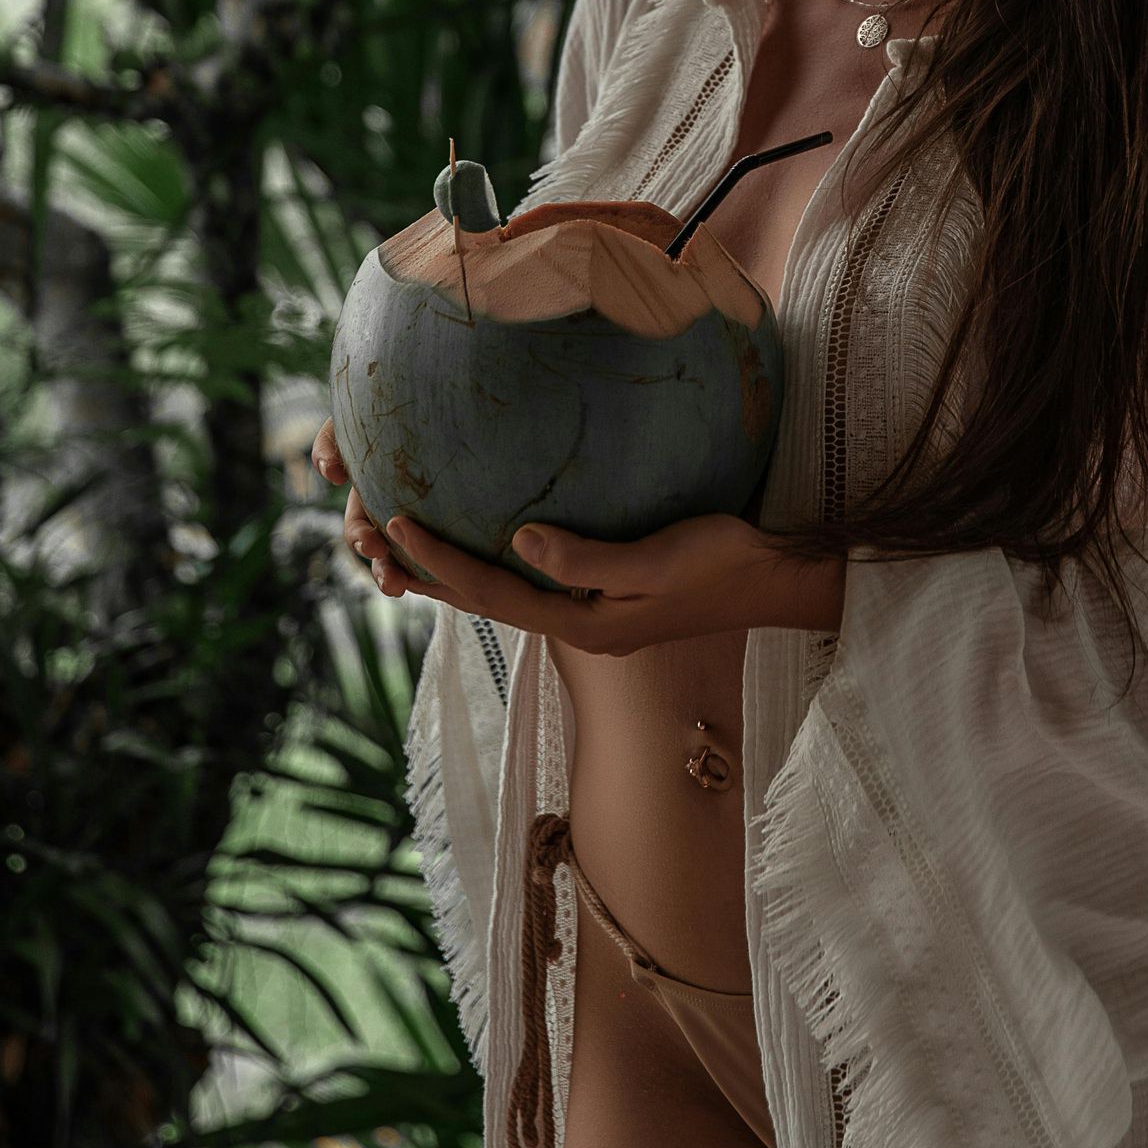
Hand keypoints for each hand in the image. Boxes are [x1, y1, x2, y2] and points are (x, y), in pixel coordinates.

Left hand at [310, 416, 845, 652]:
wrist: (776, 578)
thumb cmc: (725, 562)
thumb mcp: (661, 559)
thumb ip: (589, 558)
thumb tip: (518, 541)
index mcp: (584, 624)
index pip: (492, 593)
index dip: (440, 560)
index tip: (394, 522)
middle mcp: (577, 623)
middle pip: (484, 598)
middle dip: (427, 569)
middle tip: (371, 531)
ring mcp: (590, 610)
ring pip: (503, 589)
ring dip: (452, 566)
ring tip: (403, 535)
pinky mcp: (603, 590)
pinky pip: (531, 574)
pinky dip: (495, 554)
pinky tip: (483, 524)